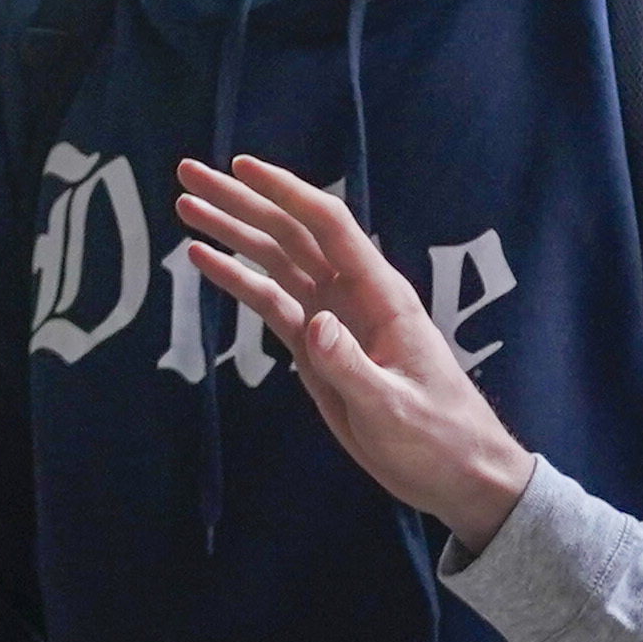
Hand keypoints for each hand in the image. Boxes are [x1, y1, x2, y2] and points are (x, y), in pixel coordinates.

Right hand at [170, 156, 539, 548]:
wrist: (456, 473)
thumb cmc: (438, 438)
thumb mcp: (393, 409)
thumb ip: (351, 368)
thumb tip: (313, 324)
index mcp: (381, 296)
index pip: (328, 227)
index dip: (285, 192)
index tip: (241, 168)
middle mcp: (353, 295)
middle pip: (292, 233)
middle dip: (242, 202)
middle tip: (190, 174)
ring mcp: (333, 319)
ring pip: (276, 262)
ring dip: (232, 233)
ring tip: (185, 208)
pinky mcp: (316, 348)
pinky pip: (272, 304)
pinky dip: (238, 281)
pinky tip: (205, 260)